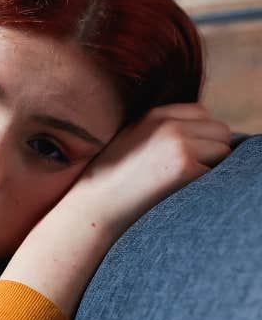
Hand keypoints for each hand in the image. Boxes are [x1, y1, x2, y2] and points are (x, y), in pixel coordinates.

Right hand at [61, 103, 231, 237]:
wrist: (94, 206)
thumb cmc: (110, 180)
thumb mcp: (131, 140)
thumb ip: (161, 129)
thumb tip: (200, 132)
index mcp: (153, 115)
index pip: (202, 113)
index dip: (199, 135)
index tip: (183, 154)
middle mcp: (168, 124)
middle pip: (220, 131)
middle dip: (211, 150)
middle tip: (185, 172)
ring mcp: (178, 144)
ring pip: (224, 152)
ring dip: (212, 168)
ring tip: (180, 183)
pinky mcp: (185, 167)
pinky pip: (217, 174)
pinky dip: (205, 186)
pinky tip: (178, 193)